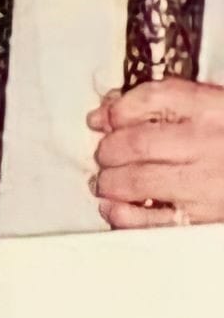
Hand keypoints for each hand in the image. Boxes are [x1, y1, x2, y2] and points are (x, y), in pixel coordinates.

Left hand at [90, 80, 223, 227]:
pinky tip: (117, 208)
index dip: (117, 108)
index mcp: (216, 110)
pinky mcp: (203, 220)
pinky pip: (149, 220)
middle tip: (105, 154)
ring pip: (135, 181)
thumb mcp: (217, 109)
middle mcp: (210, 145)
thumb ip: (168, 103)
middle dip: (107, 149)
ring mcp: (207, 185)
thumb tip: (112, 107)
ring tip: (107, 182)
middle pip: (134, 142)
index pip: (152, 97)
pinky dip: (122, 215)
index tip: (105, 117)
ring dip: (109, 182)